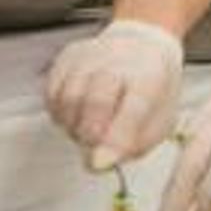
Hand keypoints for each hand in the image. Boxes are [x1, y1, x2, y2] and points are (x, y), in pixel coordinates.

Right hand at [46, 19, 183, 166]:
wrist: (142, 47)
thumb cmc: (152, 92)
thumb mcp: (158, 123)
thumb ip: (131, 145)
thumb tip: (99, 163)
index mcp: (151, 75)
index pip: (134, 107)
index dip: (115, 138)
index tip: (100, 163)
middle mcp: (120, 58)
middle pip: (95, 99)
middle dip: (90, 133)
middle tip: (95, 145)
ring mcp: (91, 54)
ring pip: (68, 98)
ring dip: (74, 125)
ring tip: (89, 128)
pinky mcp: (68, 56)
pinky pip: (52, 93)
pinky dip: (60, 113)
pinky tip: (77, 114)